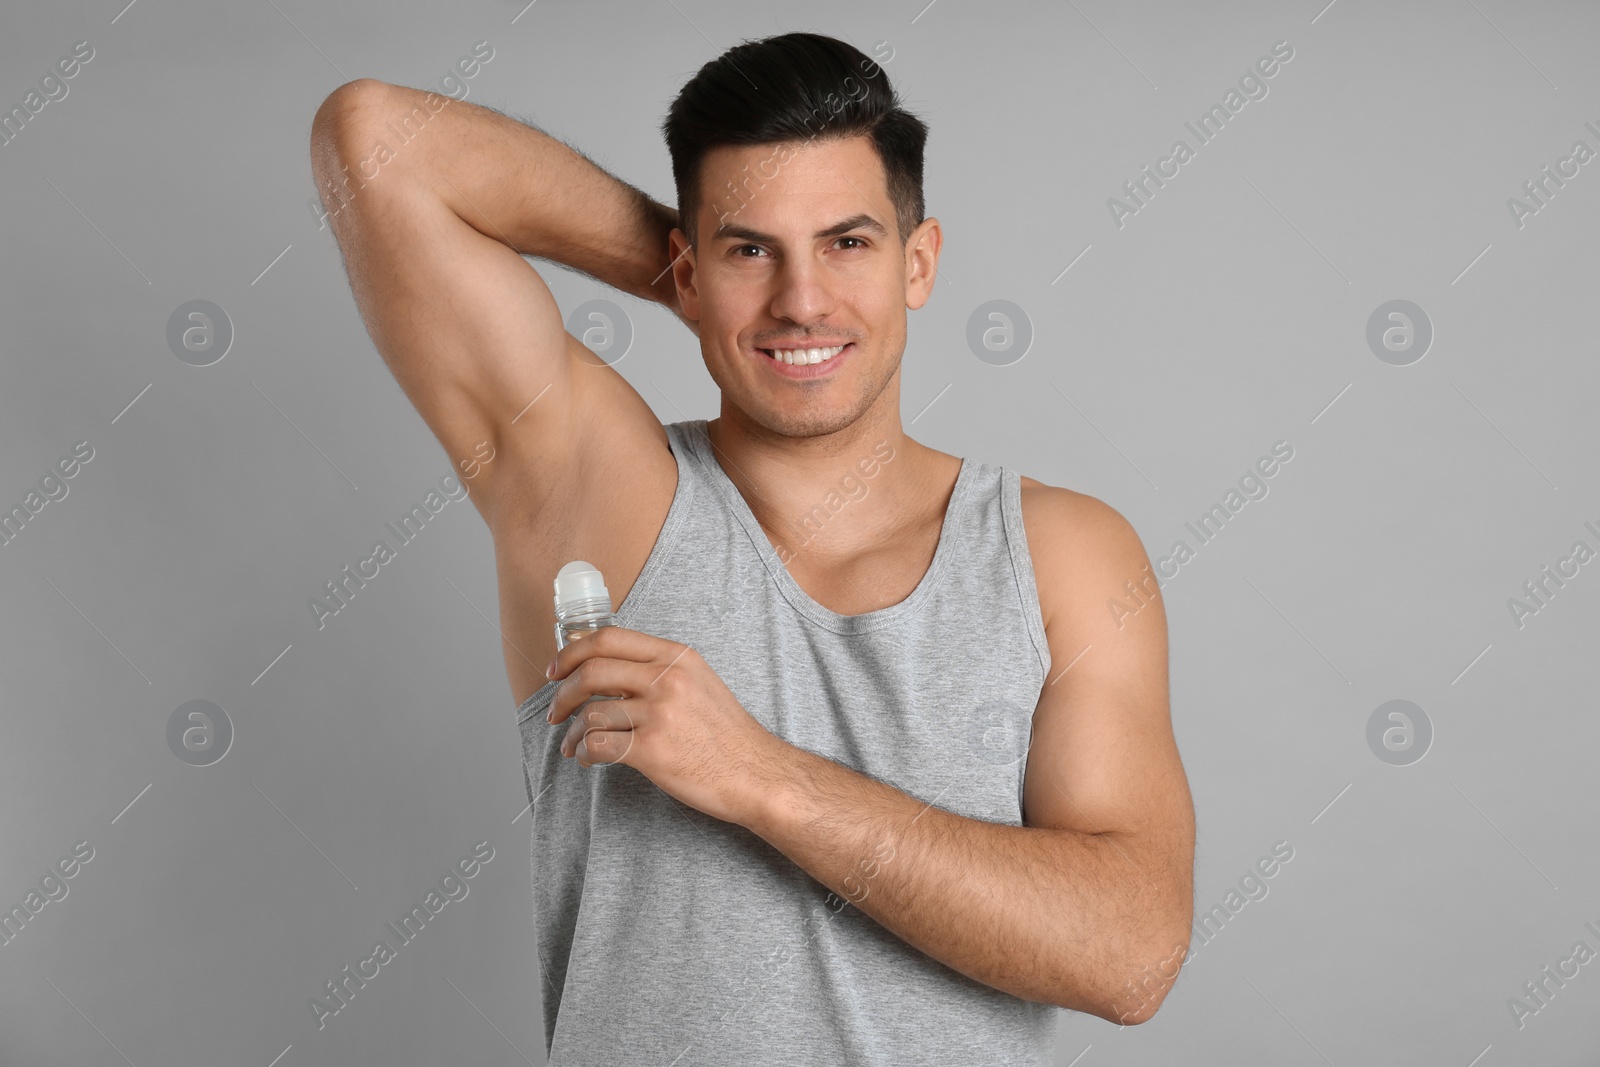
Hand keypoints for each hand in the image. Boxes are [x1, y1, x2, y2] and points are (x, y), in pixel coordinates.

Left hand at [545, 625, 784, 825]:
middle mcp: (666, 679)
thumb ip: (659, 669)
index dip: (573, 651)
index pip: (609, 639)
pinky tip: (588, 759)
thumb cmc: (727, 734)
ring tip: (572, 746)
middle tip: (556, 711)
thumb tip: (605, 668)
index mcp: (676, 657)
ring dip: (572, 733)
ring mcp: (659, 714)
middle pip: (591, 672)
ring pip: (590, 714)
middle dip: (563, 693)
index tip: (556, 669)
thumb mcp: (700, 682)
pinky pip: (598, 745)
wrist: (756, 773)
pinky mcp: (652, 750)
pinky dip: (584, 753)